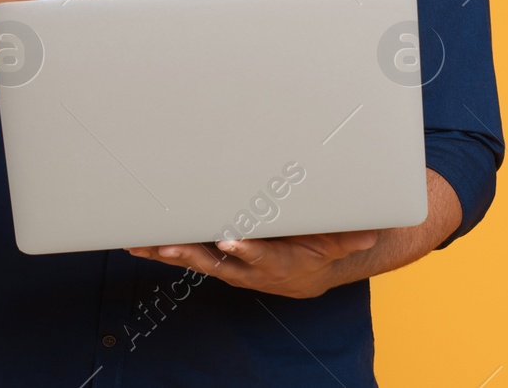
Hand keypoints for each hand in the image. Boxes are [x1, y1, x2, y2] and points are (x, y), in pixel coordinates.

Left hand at [125, 230, 379, 299]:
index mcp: (277, 261)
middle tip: (170, 245)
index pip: (262, 256)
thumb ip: (348, 237)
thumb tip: (369, 233)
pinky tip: (138, 242)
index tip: (232, 241)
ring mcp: (227, 265)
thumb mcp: (338, 244)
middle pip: (216, 261)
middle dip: (191, 253)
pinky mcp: (214, 258)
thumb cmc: (319, 250)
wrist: (304, 274)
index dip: (247, 250)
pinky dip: (162, 248)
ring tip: (140, 243)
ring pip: (194, 259)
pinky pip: (186, 253)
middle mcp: (247, 267)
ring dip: (167, 251)